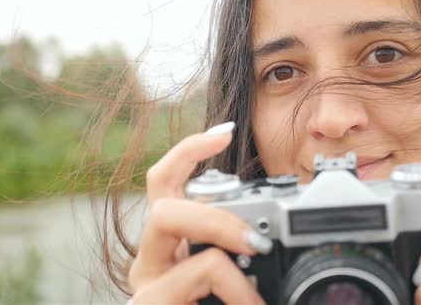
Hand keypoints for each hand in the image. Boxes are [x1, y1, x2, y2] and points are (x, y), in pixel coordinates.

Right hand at [128, 122, 266, 304]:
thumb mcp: (233, 277)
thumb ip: (240, 254)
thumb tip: (274, 237)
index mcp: (170, 246)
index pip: (165, 183)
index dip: (189, 151)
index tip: (226, 132)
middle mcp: (151, 259)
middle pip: (162, 200)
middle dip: (211, 209)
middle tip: (257, 240)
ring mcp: (146, 281)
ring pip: (166, 219)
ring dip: (220, 233)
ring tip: (260, 273)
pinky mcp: (149, 304)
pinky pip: (198, 271)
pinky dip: (236, 286)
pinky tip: (253, 303)